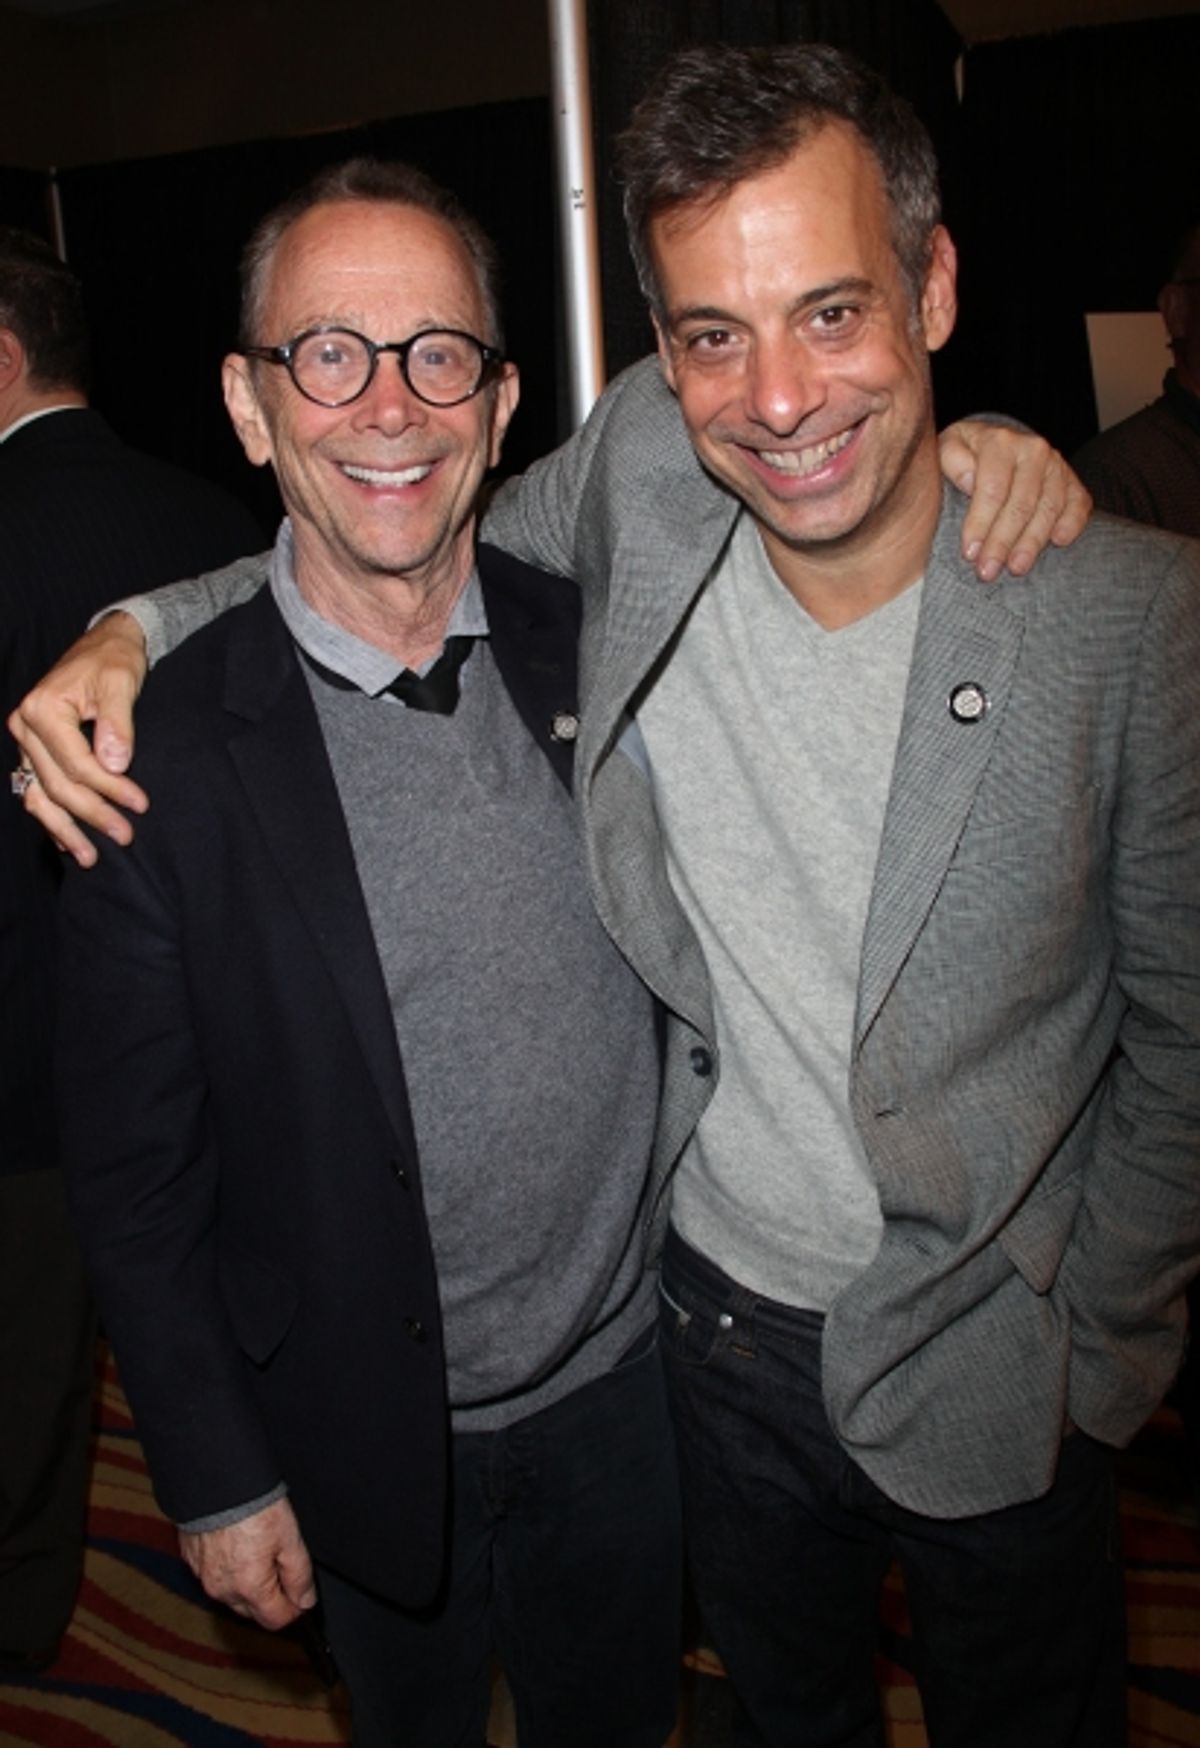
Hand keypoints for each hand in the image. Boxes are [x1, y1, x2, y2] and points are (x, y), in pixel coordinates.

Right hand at [6, 611, 150, 865]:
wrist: (105, 645)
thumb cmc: (113, 660)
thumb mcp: (120, 683)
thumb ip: (118, 725)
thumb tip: (114, 765)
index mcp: (43, 710)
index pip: (77, 764)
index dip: (109, 789)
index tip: (140, 805)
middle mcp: (25, 727)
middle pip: (58, 785)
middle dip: (92, 814)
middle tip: (125, 836)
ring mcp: (26, 741)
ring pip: (39, 795)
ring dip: (64, 829)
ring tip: (90, 857)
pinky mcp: (35, 750)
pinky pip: (37, 790)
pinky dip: (52, 817)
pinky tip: (68, 841)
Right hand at [179, 1497, 316, 1631]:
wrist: (215, 1480)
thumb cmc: (253, 1505)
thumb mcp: (290, 1538)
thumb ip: (300, 1576)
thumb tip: (305, 1601)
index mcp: (249, 1588)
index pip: (276, 1620)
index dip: (294, 1608)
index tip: (300, 1593)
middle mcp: (223, 1590)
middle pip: (253, 1611)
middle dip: (270, 1597)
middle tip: (280, 1564)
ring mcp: (204, 1577)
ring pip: (232, 1596)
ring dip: (247, 1585)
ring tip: (258, 1550)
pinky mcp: (192, 1560)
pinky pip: (214, 1576)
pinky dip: (227, 1569)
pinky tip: (237, 1545)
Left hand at [938, 420, 1091, 581]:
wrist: (997, 444)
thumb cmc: (966, 454)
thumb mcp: (947, 448)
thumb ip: (951, 460)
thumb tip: (968, 481)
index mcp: (1000, 442)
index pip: (992, 489)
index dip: (981, 523)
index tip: (969, 553)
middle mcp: (1033, 450)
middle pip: (1020, 504)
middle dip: (1003, 541)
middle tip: (988, 571)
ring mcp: (1056, 466)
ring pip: (1048, 508)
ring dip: (1032, 542)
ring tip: (1016, 568)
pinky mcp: (1072, 482)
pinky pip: (1078, 504)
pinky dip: (1072, 523)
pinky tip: (1059, 542)